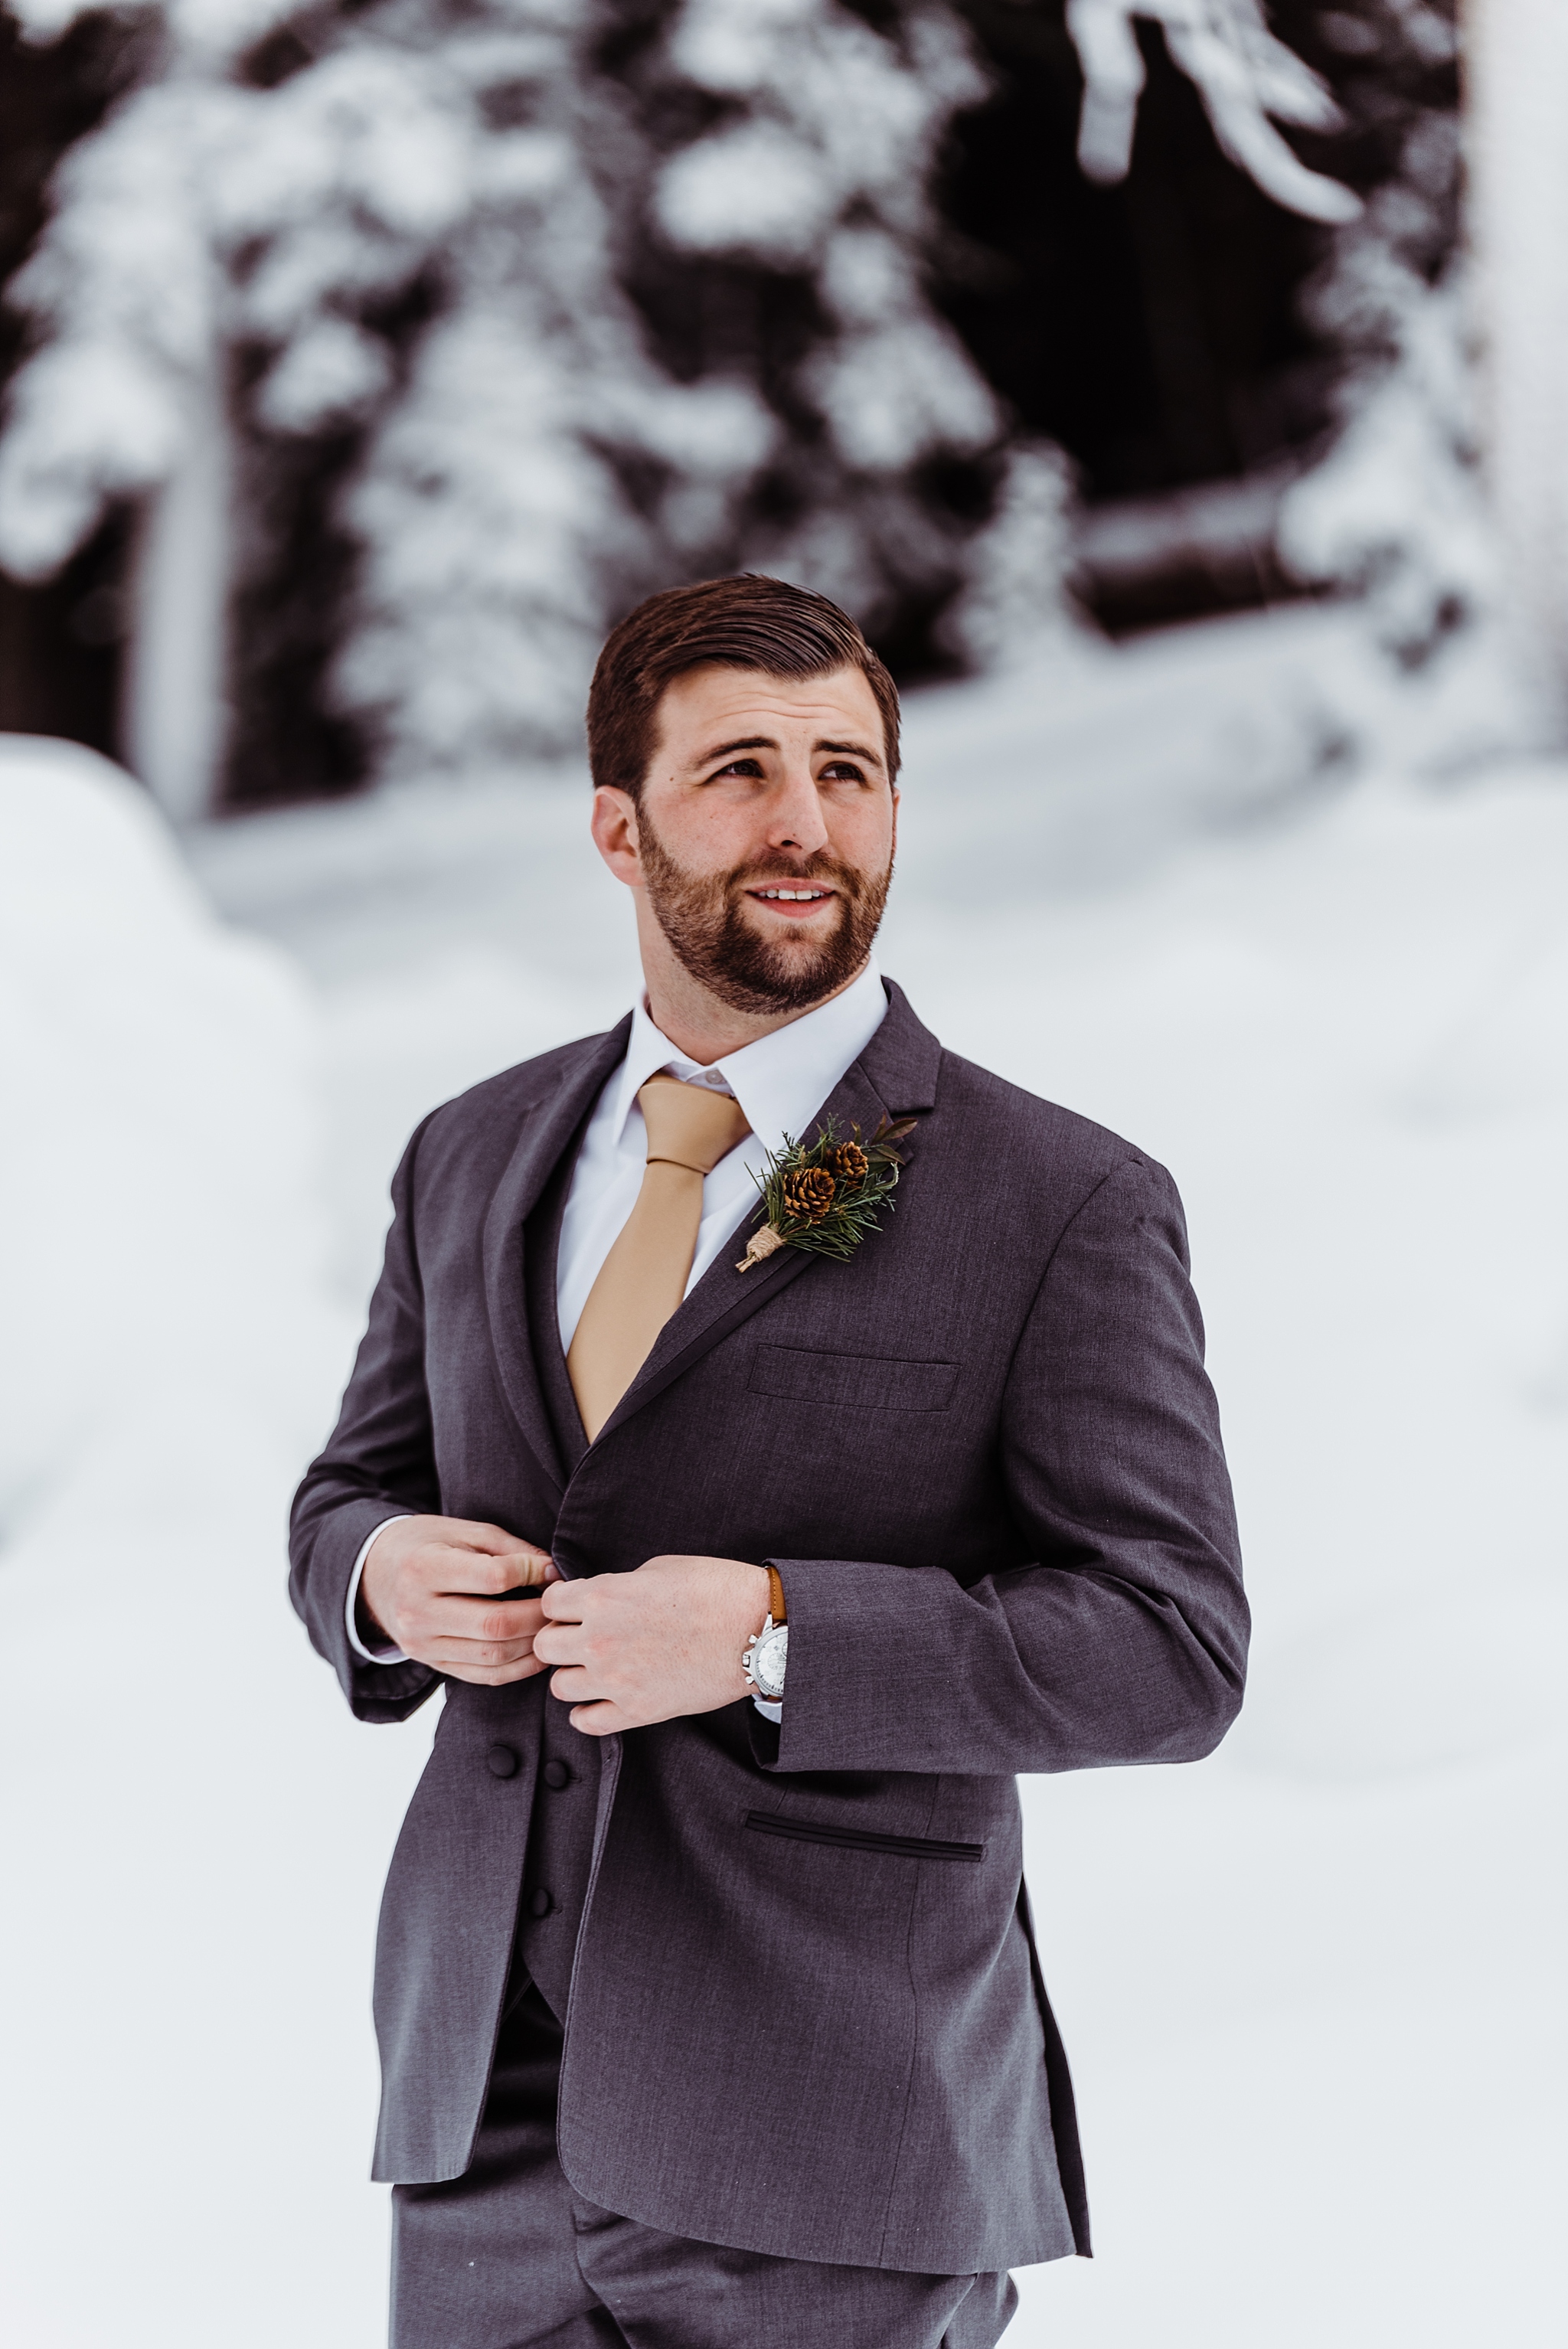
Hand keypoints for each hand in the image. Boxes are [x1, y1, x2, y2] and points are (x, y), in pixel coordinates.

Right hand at [360, 1515, 558, 1686]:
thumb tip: (551, 1573)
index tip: (548, 1568)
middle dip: (539, 1615)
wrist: (374, 1574)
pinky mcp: (433, 1665)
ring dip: (534, 1644)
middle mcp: (418, 1613)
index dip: (530, 1572)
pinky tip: (538, 1648)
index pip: (492, 1578)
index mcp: (423, 1568)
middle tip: (559, 1603)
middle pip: (495, 1625)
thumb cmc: (426, 1544)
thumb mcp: (462, 1530)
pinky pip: (485, 1676)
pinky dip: (519, 1667)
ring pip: (493, 1656)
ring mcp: (422, 1645)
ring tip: (552, 1624)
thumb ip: (508, 1548)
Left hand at [533, 1554, 770, 1734]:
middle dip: (559, 1640)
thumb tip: (598, 1599)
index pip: (549, 1604)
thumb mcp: (658, 1568)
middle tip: (580, 1638)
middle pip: (544, 1646)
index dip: (561, 1604)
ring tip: (594, 1668)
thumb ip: (617, 1585)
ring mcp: (617, 1679)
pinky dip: (588, 1712)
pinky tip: (602, 1698)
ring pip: (558, 1687)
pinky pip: (586, 1722)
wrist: (758, 1630)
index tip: (575, 1608)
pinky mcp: (638, 1710)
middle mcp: (601, 1639)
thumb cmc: (715, 1590)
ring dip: (573, 1675)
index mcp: (604, 1596)